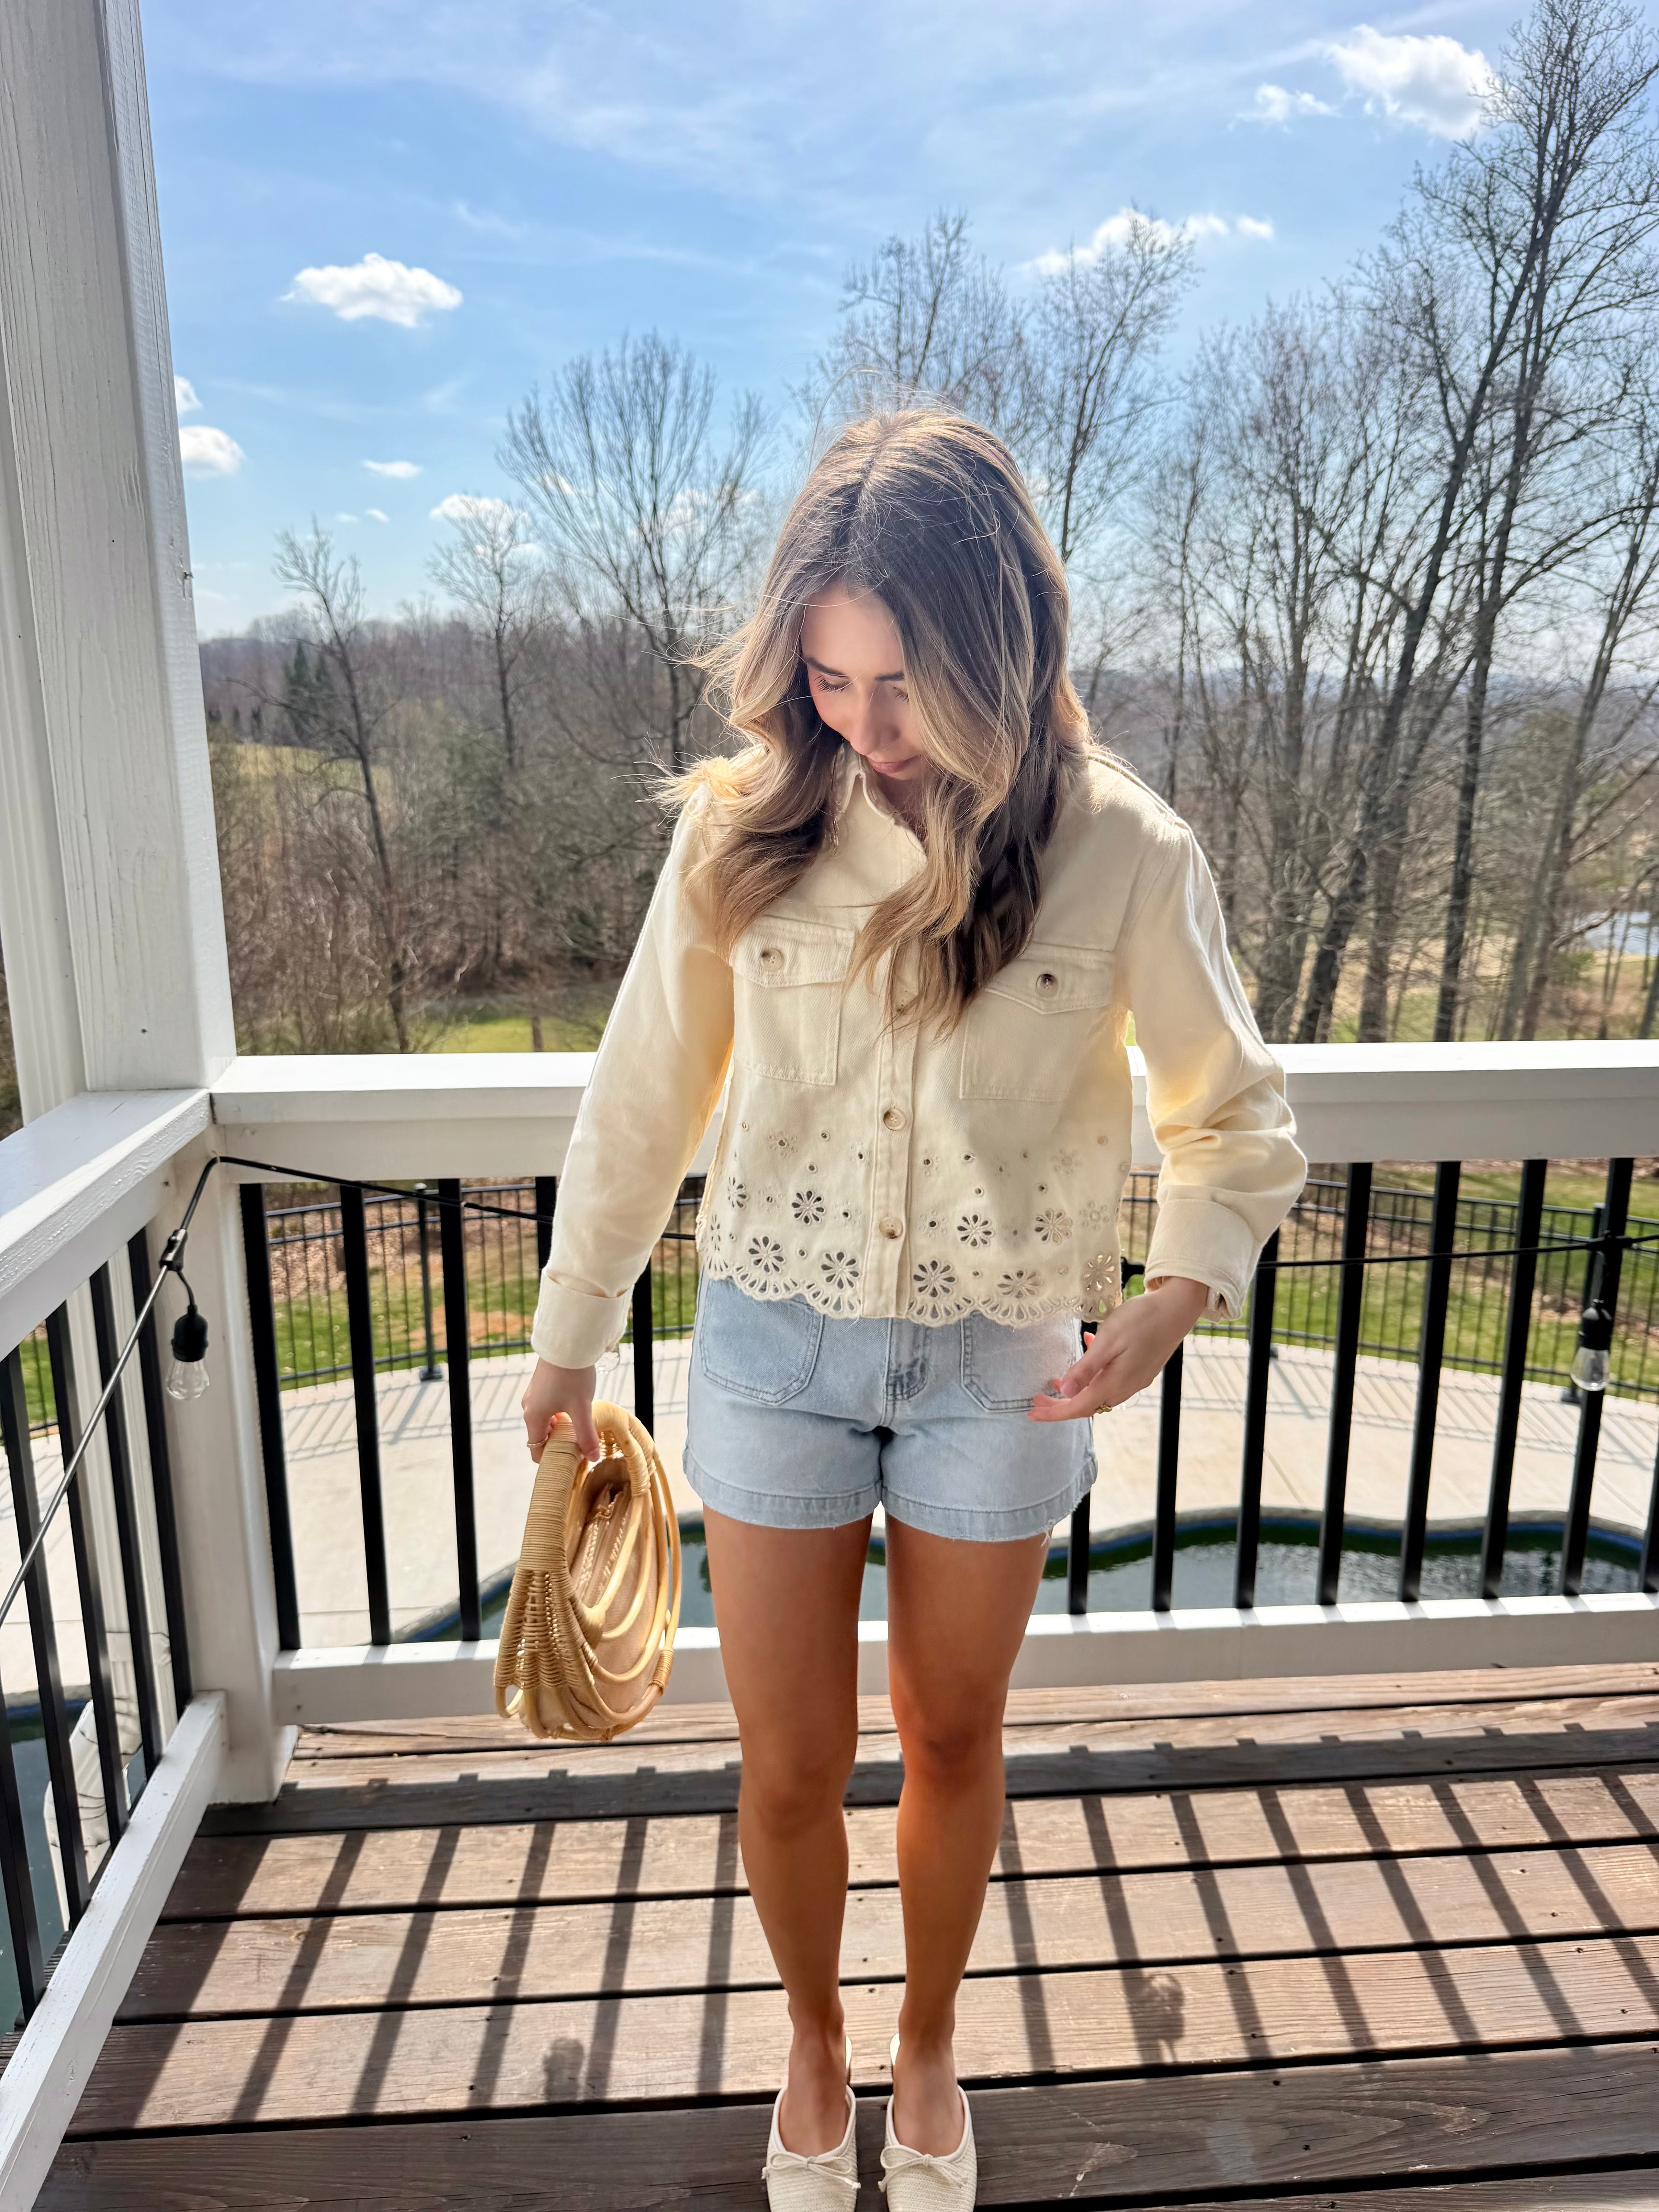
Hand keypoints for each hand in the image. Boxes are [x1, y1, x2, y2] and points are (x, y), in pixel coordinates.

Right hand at [521, 1357, 599, 1462]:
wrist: (567, 1342)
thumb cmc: (572, 1375)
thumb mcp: (582, 1408)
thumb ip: (586, 1435)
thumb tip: (591, 1458)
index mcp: (533, 1417)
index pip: (536, 1449)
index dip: (552, 1459)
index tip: (571, 1461)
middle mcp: (528, 1407)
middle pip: (541, 1436)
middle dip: (559, 1443)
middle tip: (580, 1446)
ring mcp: (533, 1395)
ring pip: (546, 1420)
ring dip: (561, 1427)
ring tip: (582, 1427)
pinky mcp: (540, 1385)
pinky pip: (547, 1407)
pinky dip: (560, 1414)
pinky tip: (576, 1409)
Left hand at [1028, 1276, 1209, 1420]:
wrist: (1177, 1309)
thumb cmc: (1142, 1320)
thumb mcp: (1108, 1341)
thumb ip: (1086, 1369)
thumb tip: (1066, 1392)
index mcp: (1114, 1383)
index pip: (1078, 1407)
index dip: (1054, 1412)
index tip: (1032, 1412)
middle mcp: (1126, 1387)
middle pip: (1088, 1403)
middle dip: (1062, 1403)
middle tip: (1039, 1397)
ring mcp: (1135, 1378)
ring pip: (1099, 1391)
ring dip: (1077, 1388)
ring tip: (1057, 1380)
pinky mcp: (1141, 1367)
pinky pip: (1111, 1378)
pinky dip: (1094, 1373)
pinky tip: (1089, 1350)